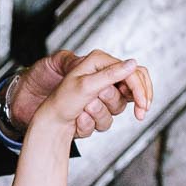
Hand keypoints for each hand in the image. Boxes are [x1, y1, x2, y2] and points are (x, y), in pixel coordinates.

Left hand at [9, 49, 153, 138]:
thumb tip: (133, 64)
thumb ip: (111, 75)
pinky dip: (91, 122)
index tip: (143, 106)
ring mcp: (97, 94)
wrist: (42, 122)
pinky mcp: (93, 110)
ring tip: (83, 109)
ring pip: (118, 108)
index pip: (133, 72)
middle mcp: (100, 77)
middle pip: (130, 90)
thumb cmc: (58, 99)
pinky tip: (78, 119)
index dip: (141, 89)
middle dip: (129, 103)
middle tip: (137, 114)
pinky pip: (105, 120)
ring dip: (100, 112)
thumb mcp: (85, 85)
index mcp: (99, 63)